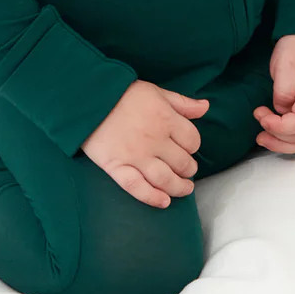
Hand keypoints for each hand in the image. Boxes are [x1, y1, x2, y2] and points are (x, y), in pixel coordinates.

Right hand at [80, 80, 208, 208]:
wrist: (88, 99)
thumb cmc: (123, 93)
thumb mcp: (156, 91)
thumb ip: (182, 103)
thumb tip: (206, 107)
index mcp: (166, 119)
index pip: (192, 140)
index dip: (193, 146)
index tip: (188, 148)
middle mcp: (154, 140)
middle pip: (182, 163)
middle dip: (189, 168)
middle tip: (187, 170)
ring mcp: (136, 156)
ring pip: (165, 179)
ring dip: (179, 187)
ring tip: (184, 189)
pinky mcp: (117, 167)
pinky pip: (137, 188)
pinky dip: (152, 198)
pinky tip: (164, 202)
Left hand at [253, 35, 294, 154]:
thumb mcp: (286, 62)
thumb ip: (283, 90)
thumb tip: (280, 110)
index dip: (279, 127)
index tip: (261, 115)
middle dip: (278, 138)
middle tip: (259, 124)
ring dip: (284, 144)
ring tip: (262, 137)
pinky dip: (291, 140)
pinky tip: (275, 134)